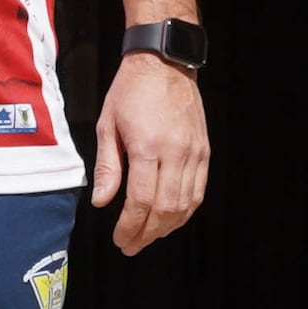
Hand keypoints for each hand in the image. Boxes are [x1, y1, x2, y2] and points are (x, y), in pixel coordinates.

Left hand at [90, 51, 208, 254]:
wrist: (165, 62)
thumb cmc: (130, 91)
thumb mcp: (107, 125)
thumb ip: (107, 166)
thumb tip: (102, 202)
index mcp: (147, 146)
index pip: (141, 200)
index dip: (130, 226)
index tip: (120, 239)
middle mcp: (175, 151)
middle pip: (165, 207)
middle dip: (147, 233)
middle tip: (131, 246)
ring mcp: (194, 151)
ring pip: (185, 203)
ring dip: (167, 226)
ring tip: (148, 237)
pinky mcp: (204, 150)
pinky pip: (199, 189)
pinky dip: (185, 210)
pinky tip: (171, 219)